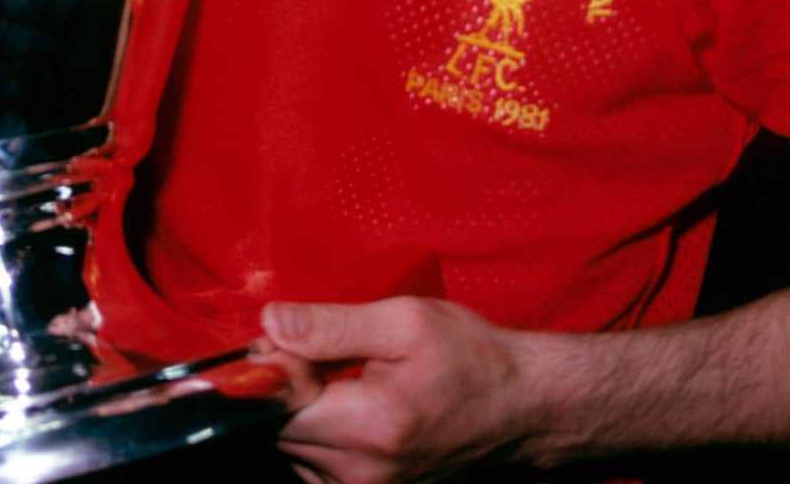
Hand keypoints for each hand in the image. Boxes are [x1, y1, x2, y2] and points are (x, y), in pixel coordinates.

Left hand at [256, 297, 545, 483]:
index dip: (267, 366)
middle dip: (285, 386)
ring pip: (293, 448)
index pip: (273, 405)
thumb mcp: (405, 321)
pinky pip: (316, 464)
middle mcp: (359, 471)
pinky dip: (321, 433)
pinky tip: (352, 406)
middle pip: (277, 429)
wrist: (521, 406)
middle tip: (323, 350)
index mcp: (368, 424)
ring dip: (302, 411)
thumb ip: (330, 326)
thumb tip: (269, 323)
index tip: (285, 335)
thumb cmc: (469, 356)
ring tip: (346, 379)